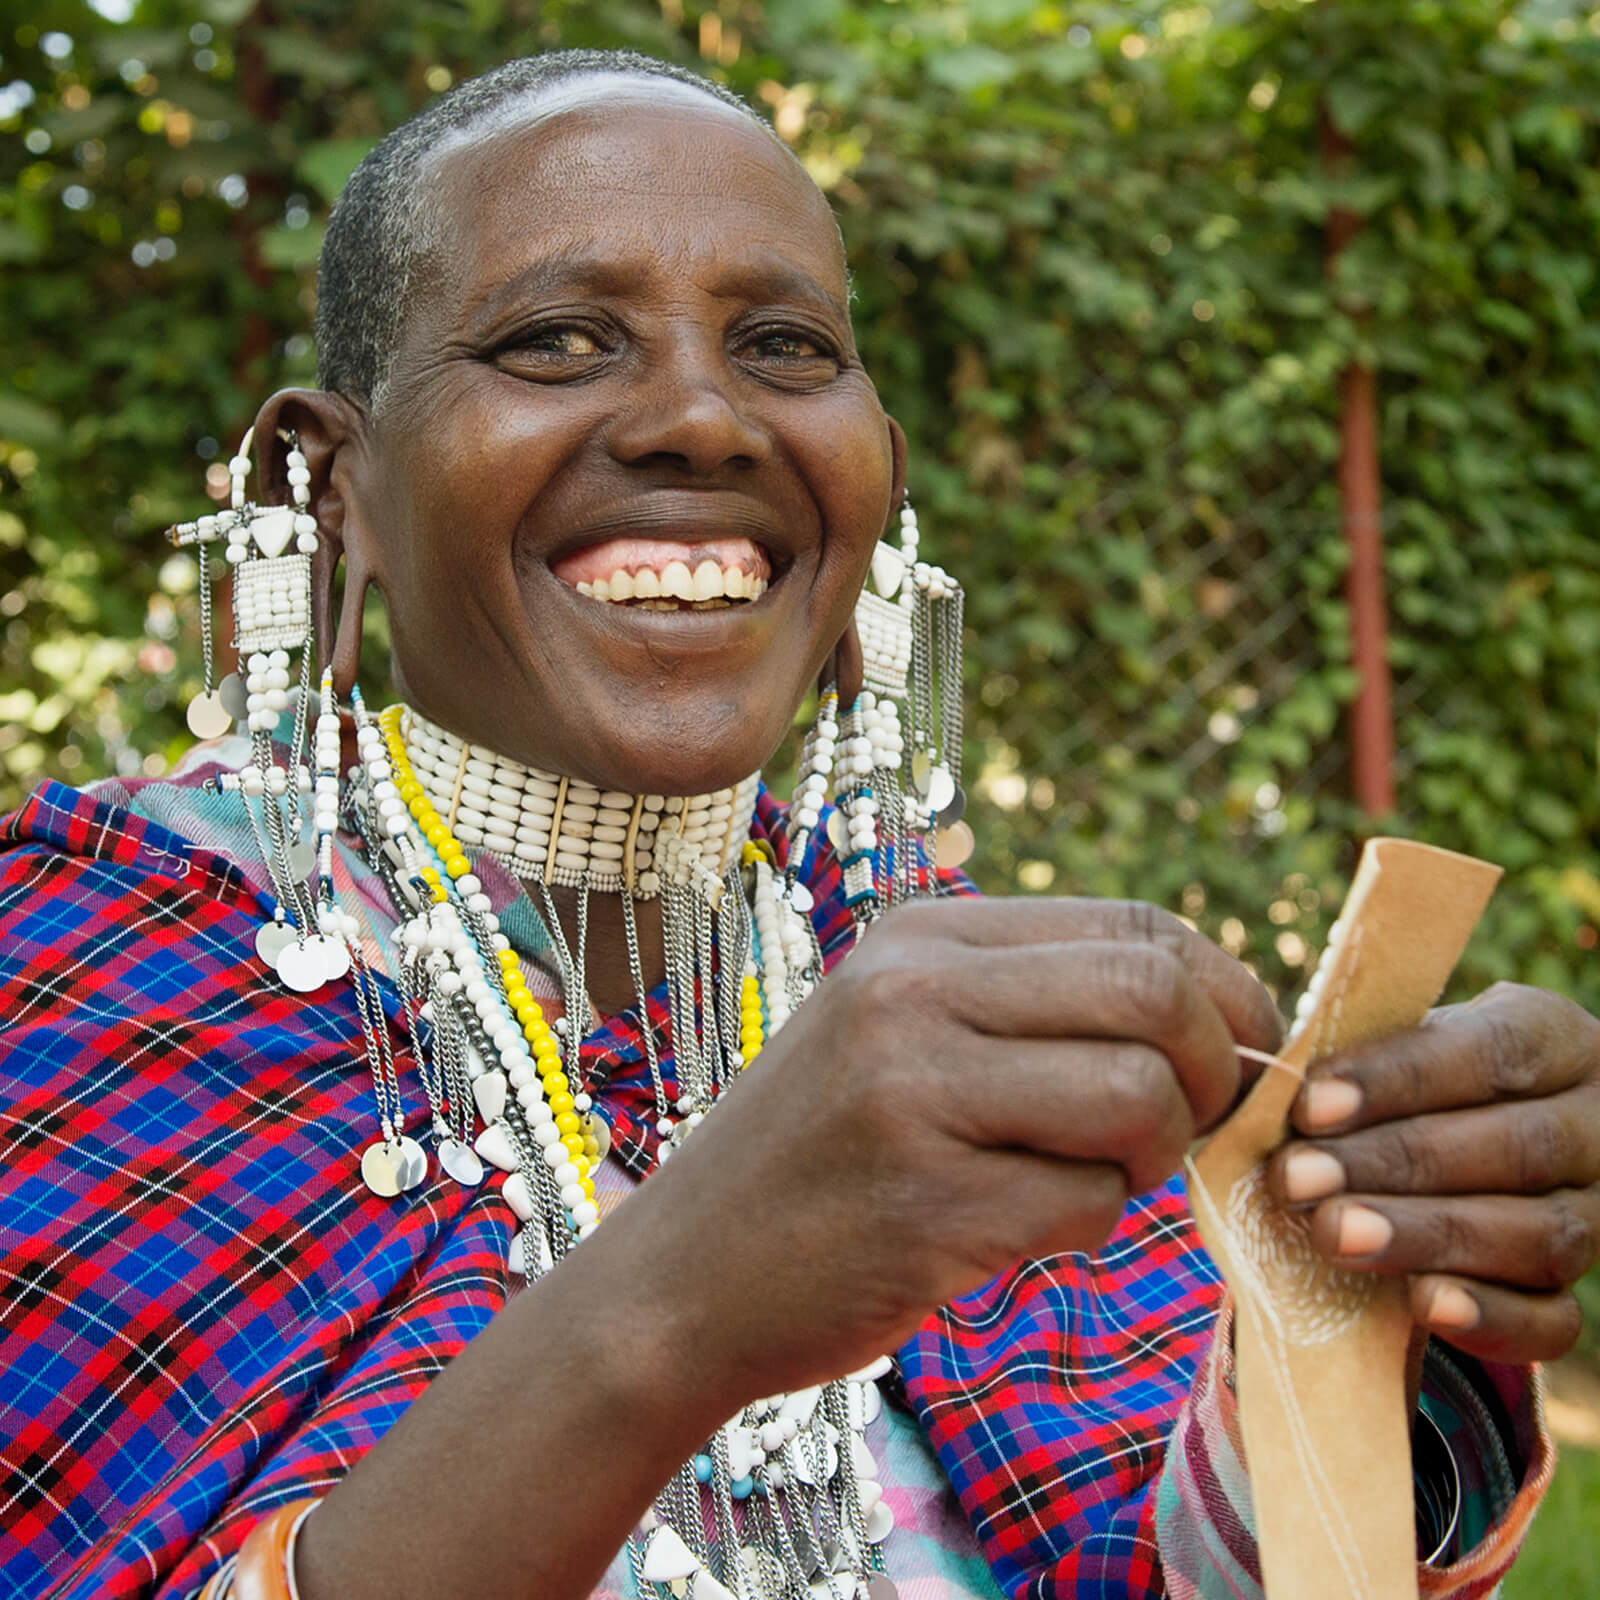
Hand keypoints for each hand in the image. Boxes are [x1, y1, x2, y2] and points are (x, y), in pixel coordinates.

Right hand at [611, 896, 1280, 1406]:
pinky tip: (1011, 1232)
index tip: (1234, 1057)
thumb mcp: (900, 1033)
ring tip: (1083, 1183)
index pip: (1137, 923)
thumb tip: (1217, 1016)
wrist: (680, 1278)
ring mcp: (912, 1092)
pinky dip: (1085, 1229)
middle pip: (1158, 992)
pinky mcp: (925, 1204)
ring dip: (1148, 1161)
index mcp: (922, 934)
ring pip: (1139, 1097)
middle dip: (1214, 1072)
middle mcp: (913, 990)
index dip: (1224, 992)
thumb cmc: (818, 1158)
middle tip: (1182, 1132)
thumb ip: (1032, 1005)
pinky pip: (1089, 1205)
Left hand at [1266, 981, 1599, 1364]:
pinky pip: (1556, 1319)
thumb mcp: (1395, 1051)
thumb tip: (1261, 1089)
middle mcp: (1599, 1123)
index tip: (1308, 1105)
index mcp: (1554, 1036)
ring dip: (1426, 1235)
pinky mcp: (1581, 1294)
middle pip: (1518, 1146)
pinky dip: (1489, 1315)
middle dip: (1395, 1163)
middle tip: (1296, 1178)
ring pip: (1542, 1233)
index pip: (1492, 1051)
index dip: (1399, 1078)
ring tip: (1332, 1234)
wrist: (1461, 1145)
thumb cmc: (1409, 1083)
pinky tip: (1421, 1305)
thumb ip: (1351, 1066)